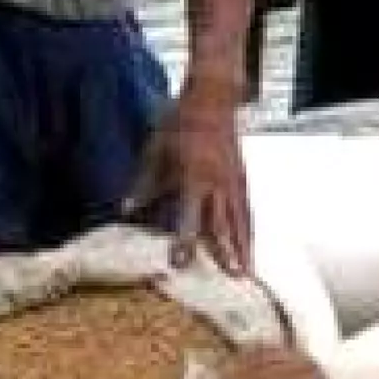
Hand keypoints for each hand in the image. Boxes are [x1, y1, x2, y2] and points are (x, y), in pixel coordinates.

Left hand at [129, 80, 251, 273]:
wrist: (212, 100)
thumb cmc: (179, 123)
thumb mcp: (156, 151)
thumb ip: (145, 184)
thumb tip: (128, 212)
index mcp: (195, 177)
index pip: (189, 216)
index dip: (185, 241)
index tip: (181, 264)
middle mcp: (218, 184)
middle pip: (223, 224)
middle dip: (228, 252)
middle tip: (234, 278)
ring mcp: (234, 183)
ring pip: (241, 221)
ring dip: (244, 248)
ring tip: (247, 273)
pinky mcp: (242, 179)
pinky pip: (246, 210)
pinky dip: (249, 231)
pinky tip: (249, 246)